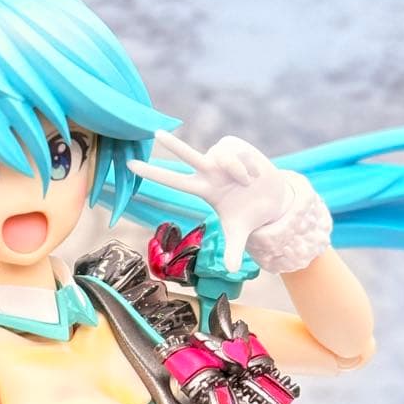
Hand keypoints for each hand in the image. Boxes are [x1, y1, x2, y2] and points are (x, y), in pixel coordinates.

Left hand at [129, 131, 291, 272]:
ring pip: (223, 157)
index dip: (153, 173)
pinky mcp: (237, 146)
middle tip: (155, 132)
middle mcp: (208, 170)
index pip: (173, 180)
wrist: (273, 201)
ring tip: (247, 183)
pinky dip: (248, 166)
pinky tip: (253, 173)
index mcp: (203, 189)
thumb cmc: (248, 215)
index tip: (130, 165)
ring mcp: (221, 157)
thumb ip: (233, 251)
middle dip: (173, 144)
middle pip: (187, 155)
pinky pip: (239, 153)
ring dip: (238, 172)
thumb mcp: (239, 235)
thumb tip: (230, 271)